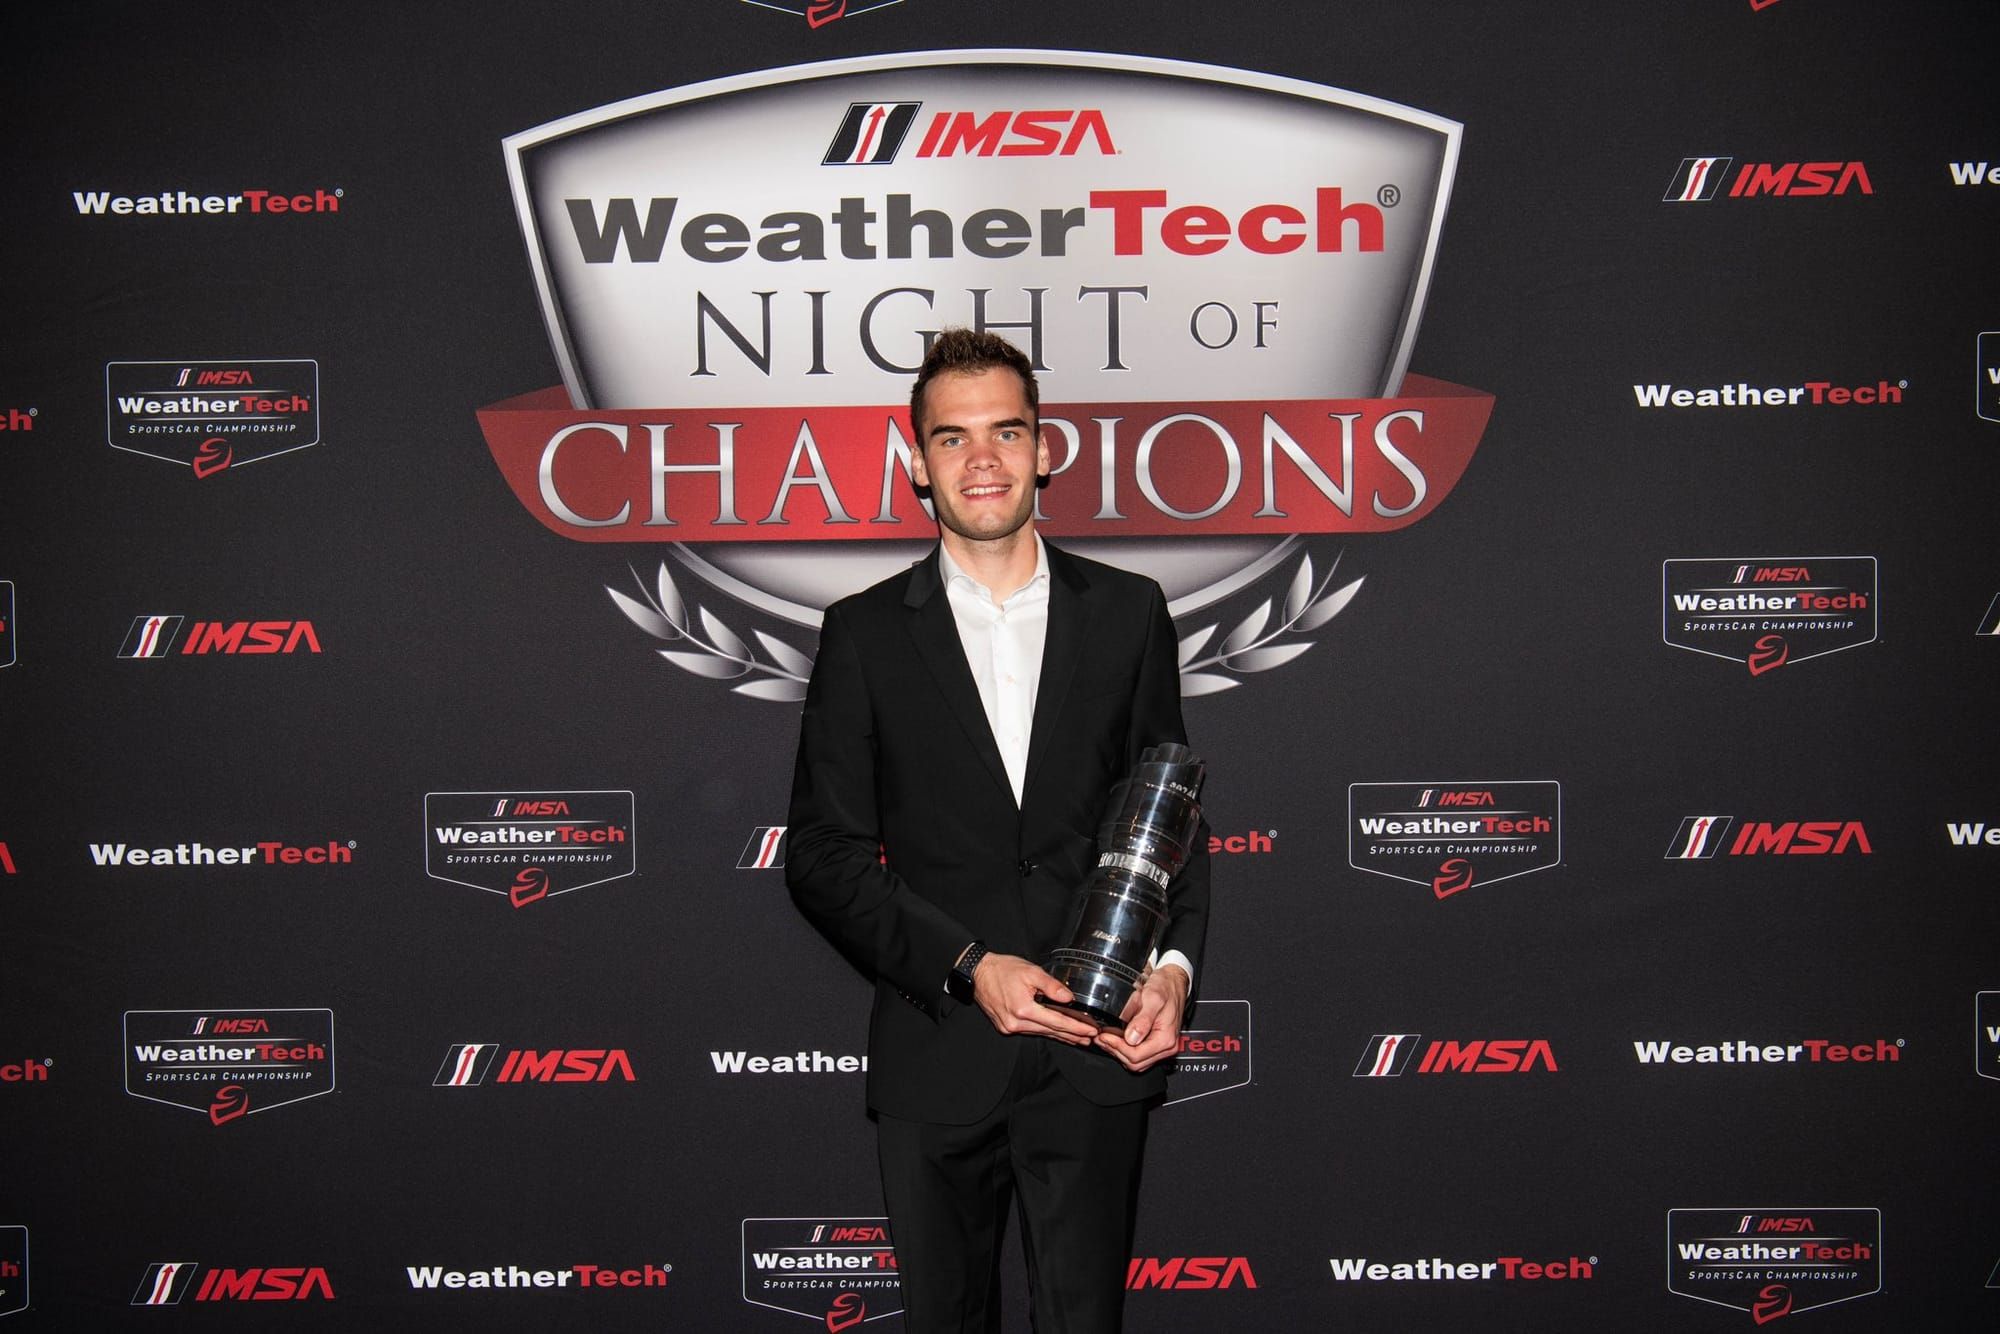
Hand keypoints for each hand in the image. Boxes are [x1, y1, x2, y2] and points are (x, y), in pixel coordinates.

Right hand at [969, 953, 1100, 1045]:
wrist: (978, 973)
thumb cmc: (1003, 970)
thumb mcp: (1031, 971)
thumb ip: (1051, 986)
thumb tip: (1069, 998)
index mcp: (1023, 1009)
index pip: (1056, 1022)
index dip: (1076, 1027)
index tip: (1091, 1030)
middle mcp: (1015, 1023)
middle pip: (1050, 1031)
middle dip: (1072, 1035)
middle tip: (1090, 1038)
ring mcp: (1009, 1027)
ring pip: (1041, 1033)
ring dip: (1060, 1036)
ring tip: (1078, 1039)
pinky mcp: (1005, 1027)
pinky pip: (1031, 1031)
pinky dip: (1045, 1031)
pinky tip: (1056, 1033)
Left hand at [1094, 964, 1187, 1071]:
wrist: (1174, 981)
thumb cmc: (1166, 987)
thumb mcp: (1153, 998)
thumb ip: (1143, 1019)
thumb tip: (1132, 1038)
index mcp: (1165, 1038)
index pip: (1136, 1055)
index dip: (1116, 1047)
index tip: (1104, 1036)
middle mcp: (1166, 1046)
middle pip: (1135, 1062)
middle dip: (1115, 1051)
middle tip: (1100, 1037)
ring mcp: (1162, 1047)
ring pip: (1136, 1062)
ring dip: (1118, 1052)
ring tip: (1104, 1038)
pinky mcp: (1157, 1044)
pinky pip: (1139, 1055)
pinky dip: (1124, 1050)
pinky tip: (1115, 1039)